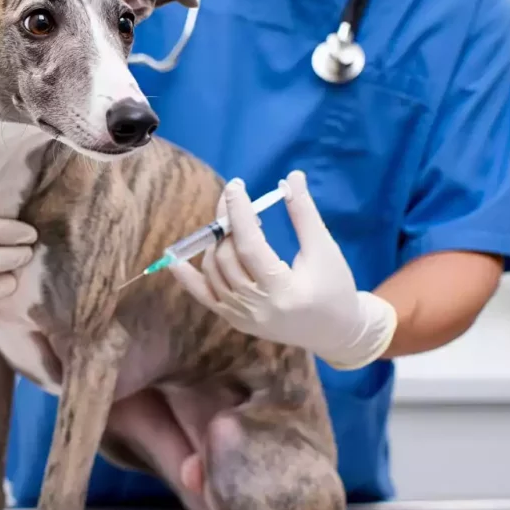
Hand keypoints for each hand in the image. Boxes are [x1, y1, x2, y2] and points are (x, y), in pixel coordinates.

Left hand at [168, 170, 396, 368]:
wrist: (334, 332)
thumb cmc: (334, 287)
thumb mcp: (324, 249)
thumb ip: (304, 213)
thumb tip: (291, 177)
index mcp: (284, 290)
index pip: (250, 246)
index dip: (239, 213)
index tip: (235, 186)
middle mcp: (257, 307)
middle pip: (228, 257)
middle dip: (227, 223)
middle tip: (234, 200)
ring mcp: (242, 316)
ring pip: (214, 271)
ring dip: (216, 242)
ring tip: (232, 225)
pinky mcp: (233, 320)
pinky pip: (203, 295)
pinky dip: (187, 277)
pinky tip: (175, 259)